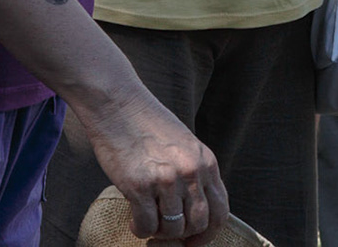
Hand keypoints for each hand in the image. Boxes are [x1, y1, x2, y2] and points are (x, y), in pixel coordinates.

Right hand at [78, 90, 229, 243]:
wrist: (117, 104)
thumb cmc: (147, 123)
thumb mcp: (184, 143)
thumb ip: (194, 172)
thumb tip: (194, 208)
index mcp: (205, 161)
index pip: (220, 211)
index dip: (209, 233)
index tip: (195, 242)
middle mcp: (190, 171)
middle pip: (198, 224)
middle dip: (182, 234)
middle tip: (165, 230)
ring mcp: (166, 179)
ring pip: (173, 229)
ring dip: (159, 232)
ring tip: (147, 220)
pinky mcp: (139, 185)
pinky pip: (146, 225)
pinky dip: (140, 229)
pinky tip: (134, 219)